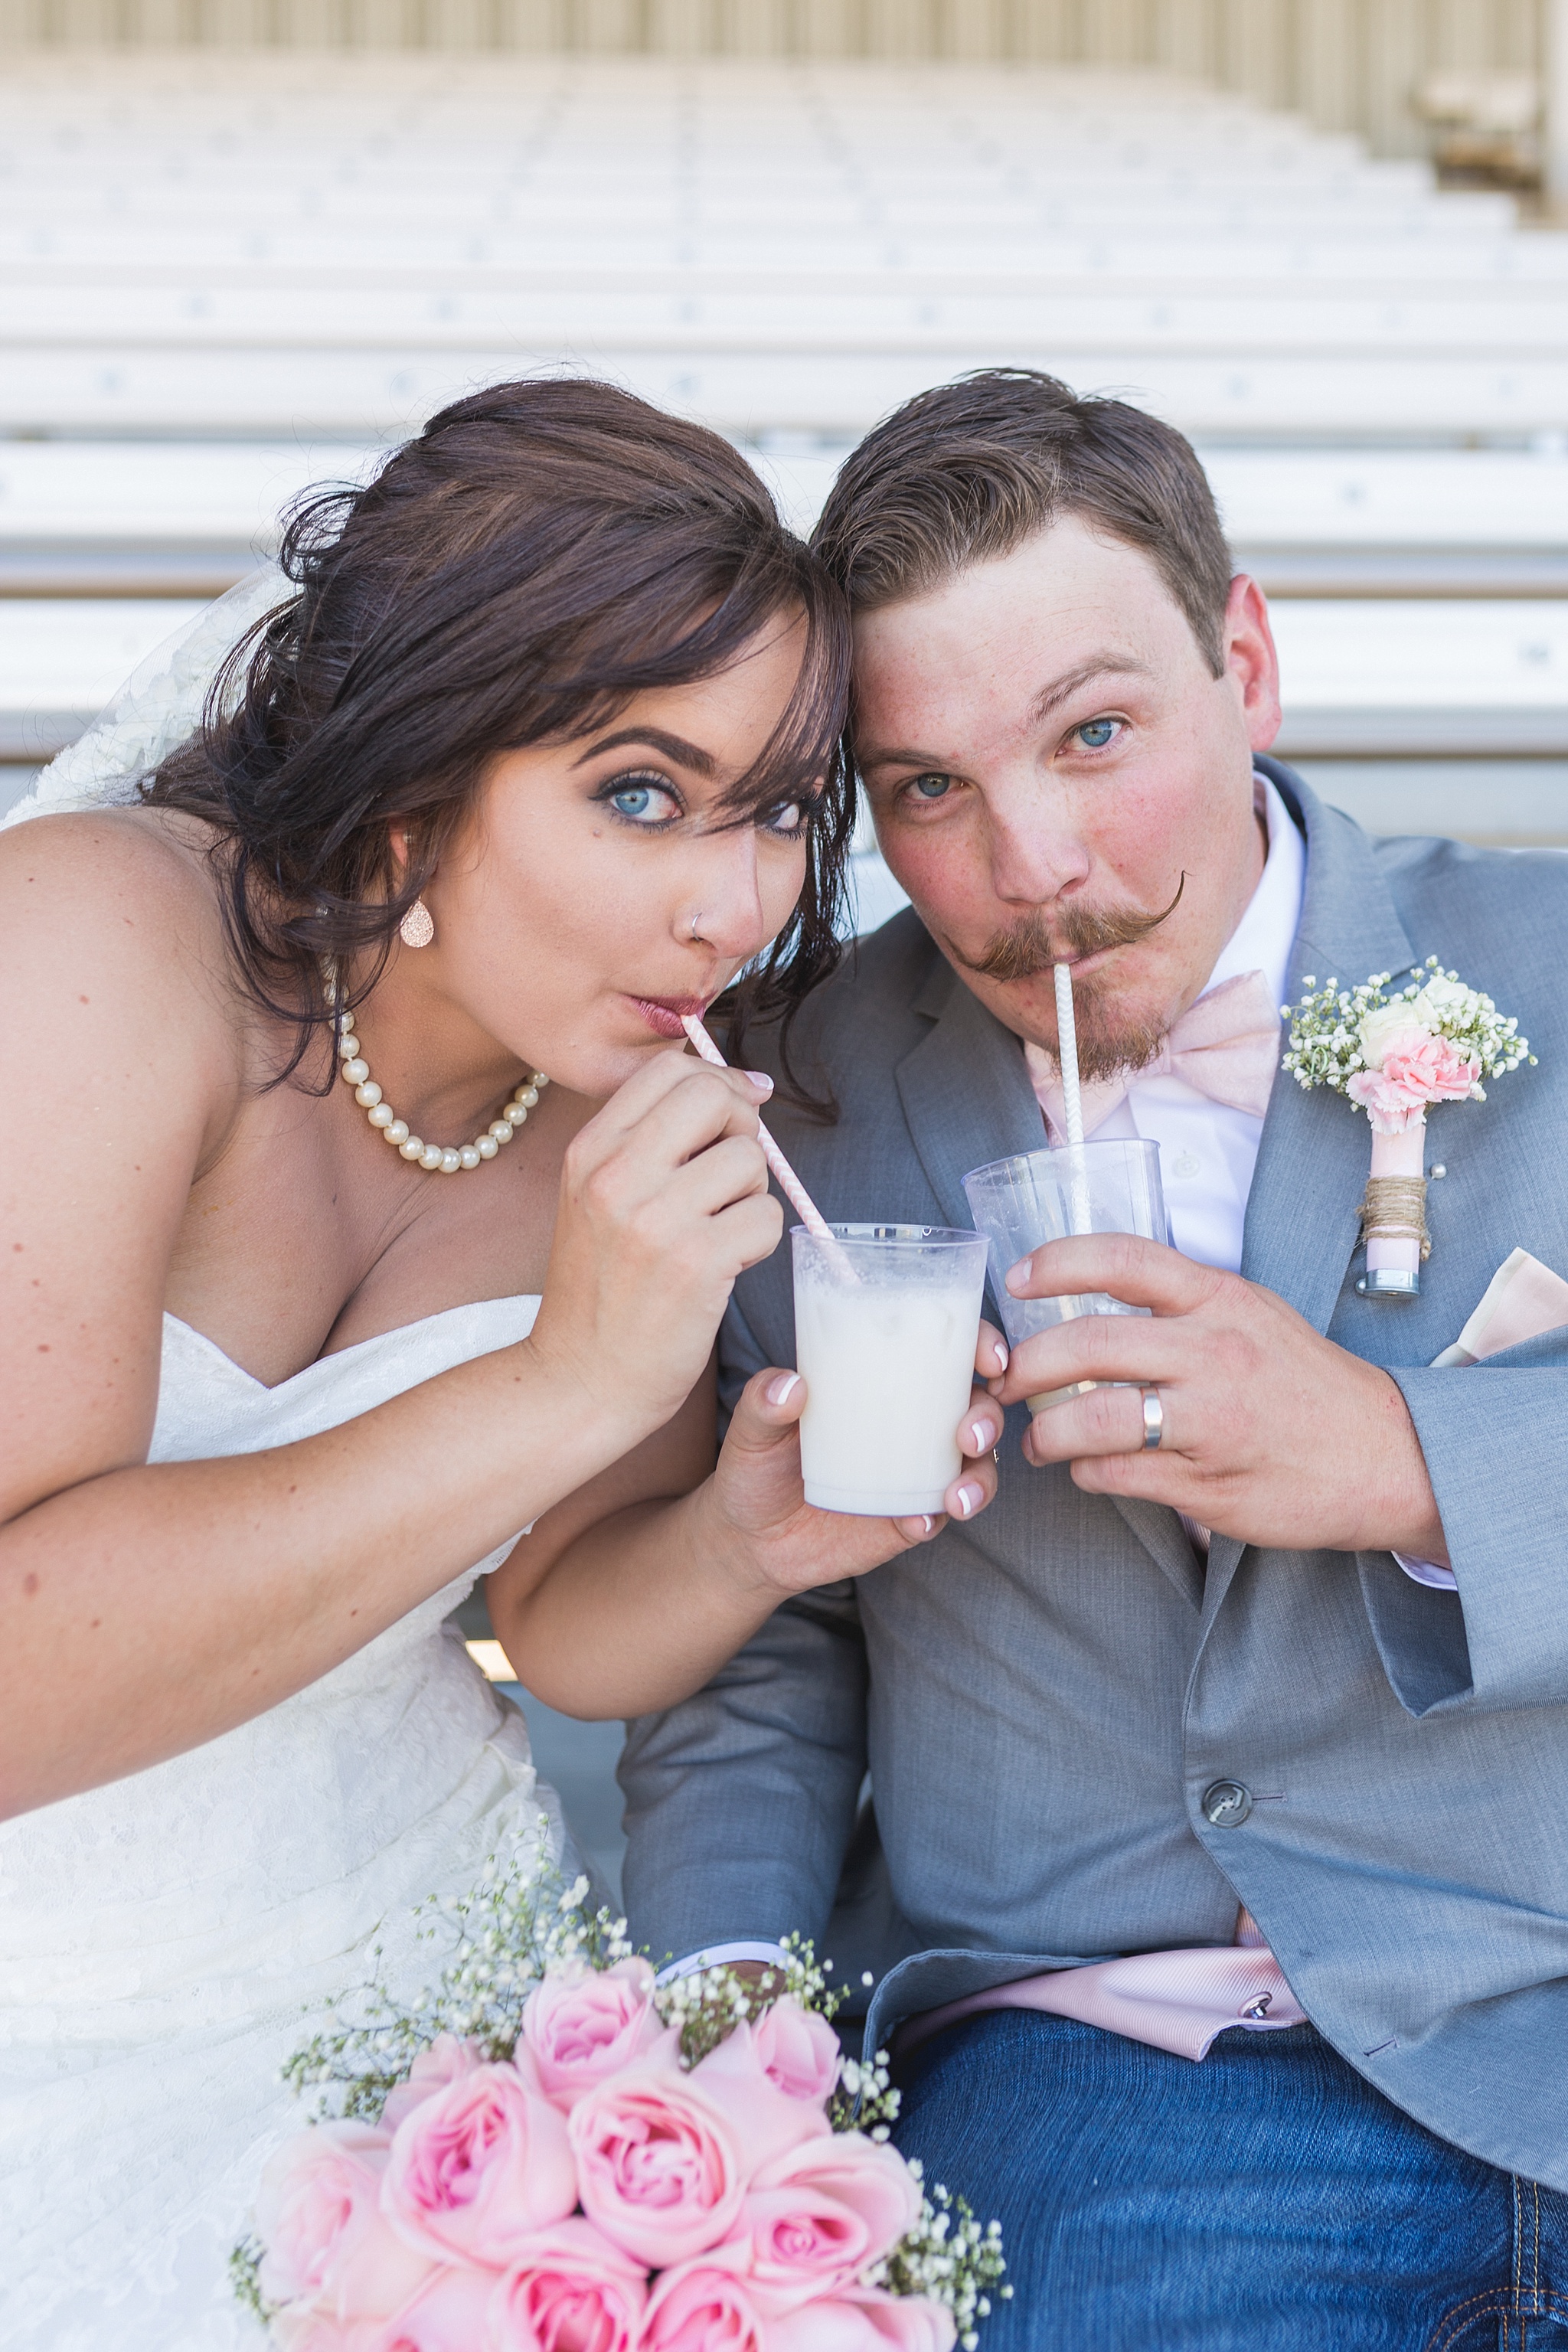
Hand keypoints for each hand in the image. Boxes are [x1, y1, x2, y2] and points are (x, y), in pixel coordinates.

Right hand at [528, 1052, 781, 1438]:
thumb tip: (750, 1087)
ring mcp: (654, 1220)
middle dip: (742, 1128)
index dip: (718, 1083)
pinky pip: (767, 1217)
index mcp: (589, 1151)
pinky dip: (760, 1242)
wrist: (579, 1380)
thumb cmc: (603, 1289)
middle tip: (732, 1175)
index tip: (733, 1117)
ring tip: (720, 1231)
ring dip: (752, 1195)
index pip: (669, 1069)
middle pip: (714, 1096)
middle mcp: (615, 1176)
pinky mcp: (696, 1265)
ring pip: (749, 1159)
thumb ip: (651, 1141)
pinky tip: (726, 1267)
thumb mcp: (597, 1198)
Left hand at [701, 1321, 1008, 1596]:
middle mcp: (910, 1422)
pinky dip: (937, 1516)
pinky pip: (939, 1515)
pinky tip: (919, 1521)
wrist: (748, 1542)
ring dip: (980, 1475)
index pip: (945, 1350)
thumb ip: (762, 1402)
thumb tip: (790, 1385)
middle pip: (976, 1406)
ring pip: (974, 1465)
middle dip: (988, 1416)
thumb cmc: (754, 1468)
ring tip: (956, 1495)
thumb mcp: (750, 1429)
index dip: (980, 1345)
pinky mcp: (908, 1518)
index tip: (988, 1357)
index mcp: (882, 1381)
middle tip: (969, 1434)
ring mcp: (914, 1472)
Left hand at [994, 1235, 1447, 1561]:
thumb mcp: (1255, 1315)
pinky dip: (1086, 1473)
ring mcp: (1210, 1422)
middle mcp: (1214, 1353)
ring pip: (1090, 1419)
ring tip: (1040, 1439)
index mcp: (1221, 1301)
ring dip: (1045, 1433)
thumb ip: (1183, 1302)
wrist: (1389, 1458)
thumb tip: (1092, 1297)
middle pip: (1084, 1344)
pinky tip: (1088, 1470)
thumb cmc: (1309, 1384)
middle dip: (1025, 1365)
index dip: (1056, 1263)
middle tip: (1007, 1380)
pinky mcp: (1207, 1485)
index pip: (1123, 1259)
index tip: (1018, 1280)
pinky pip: (1116, 1475)